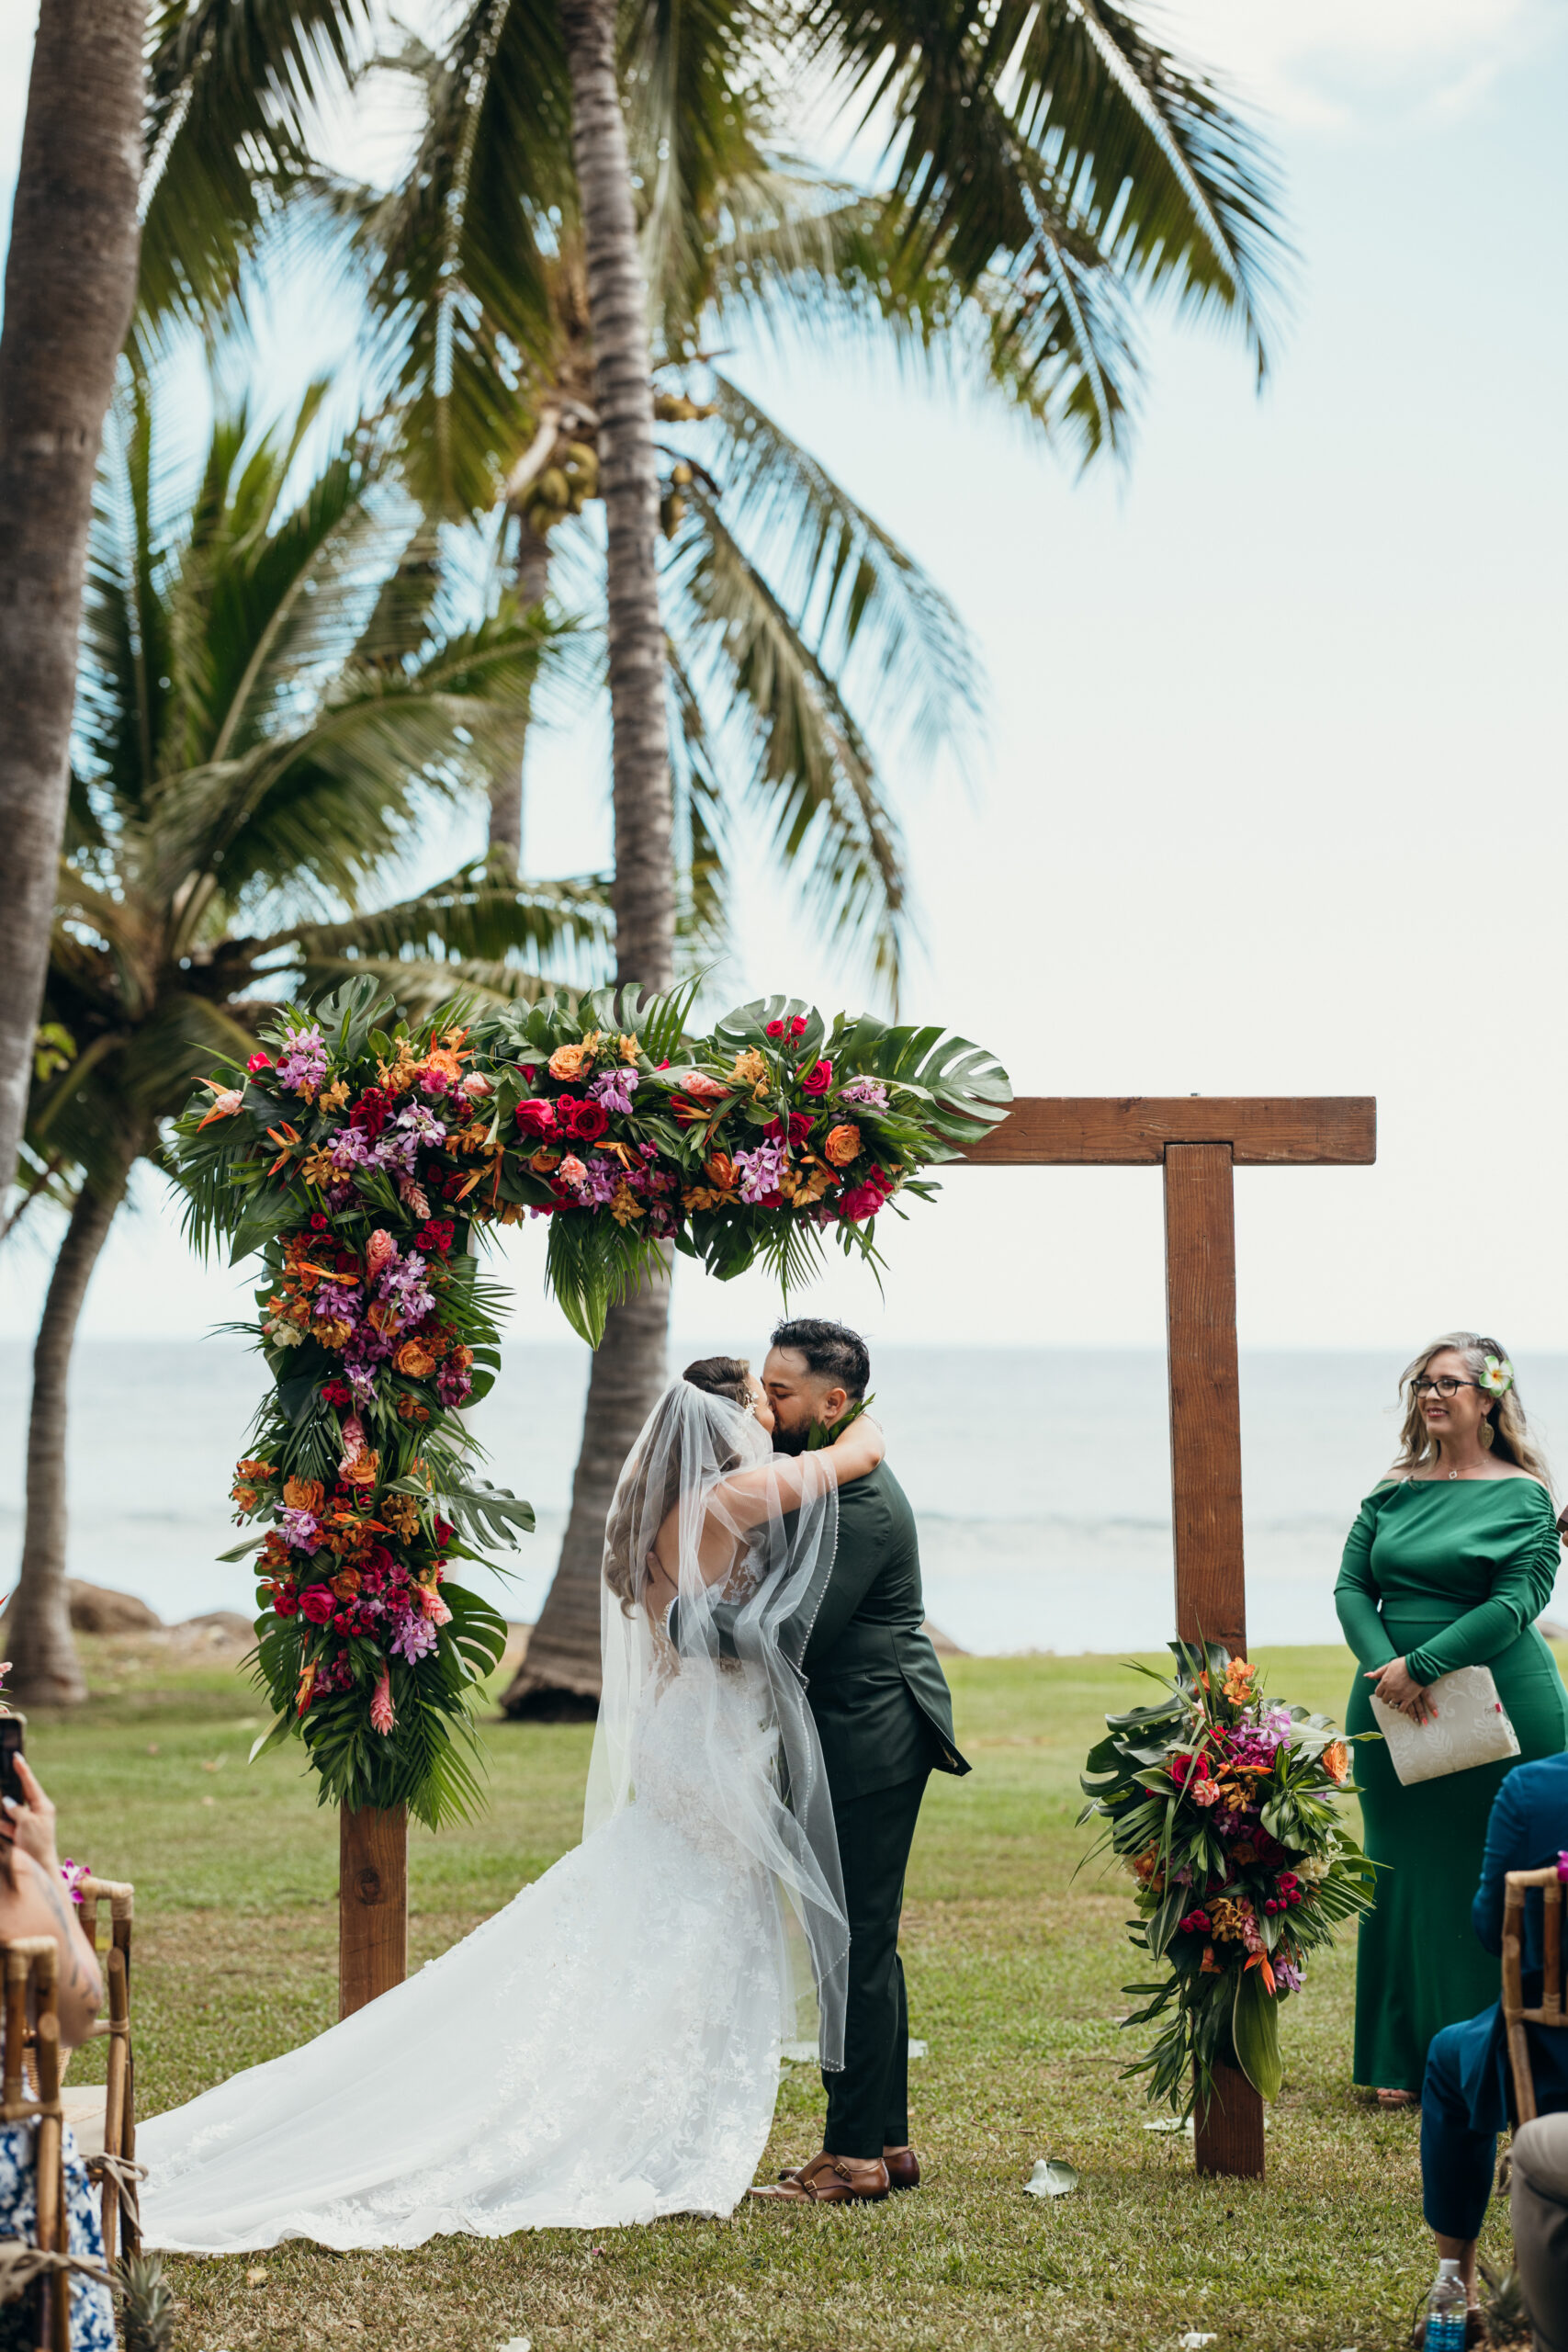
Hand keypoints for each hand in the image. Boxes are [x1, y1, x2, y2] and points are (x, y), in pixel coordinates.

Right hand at [0, 1755, 60, 1876]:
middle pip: (18, 1796)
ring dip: (3, 1810)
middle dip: (8, 1790)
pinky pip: (6, 1823)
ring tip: (7, 1815)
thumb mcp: (27, 1824)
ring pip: (9, 1811)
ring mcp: (26, 1823)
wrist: (39, 1868)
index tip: (15, 1756)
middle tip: (2, 1777)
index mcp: (43, 1806)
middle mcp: (35, 1812)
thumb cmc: (37, 1844)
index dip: (22, 1769)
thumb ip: (17, 1810)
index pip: (30, 1784)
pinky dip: (2, 1823)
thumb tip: (7, 1801)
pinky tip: (2, 1823)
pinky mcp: (18, 1833)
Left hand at [1365, 1658, 1434, 1722]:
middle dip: (1387, 1698)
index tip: (1385, 1692)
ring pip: (1392, 1705)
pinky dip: (1400, 1709)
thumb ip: (1377, 1673)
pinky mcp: (1408, 1699)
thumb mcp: (1388, 1666)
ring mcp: (1399, 1695)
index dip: (1381, 1693)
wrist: (1418, 1666)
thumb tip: (1366, 1675)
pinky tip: (1402, 1705)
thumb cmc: (1403, 1664)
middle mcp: (1390, 1690)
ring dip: (1393, 1703)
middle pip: (1384, 1700)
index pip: (1378, 1693)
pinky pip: (1401, 1709)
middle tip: (1391, 1696)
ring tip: (1396, 1700)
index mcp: (1384, 1682)